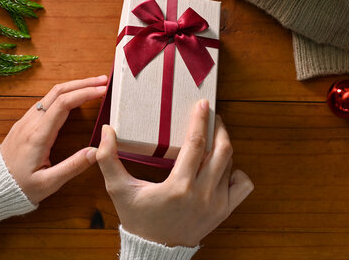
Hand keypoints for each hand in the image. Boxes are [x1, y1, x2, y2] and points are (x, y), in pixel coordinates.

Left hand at [0, 75, 107, 203]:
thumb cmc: (20, 188)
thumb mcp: (49, 183)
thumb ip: (73, 166)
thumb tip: (97, 151)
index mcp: (38, 135)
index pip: (64, 104)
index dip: (85, 93)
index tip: (102, 90)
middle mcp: (31, 122)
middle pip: (58, 92)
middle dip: (82, 83)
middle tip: (103, 81)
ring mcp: (26, 120)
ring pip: (51, 94)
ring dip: (74, 87)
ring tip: (93, 86)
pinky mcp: (24, 123)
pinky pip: (46, 101)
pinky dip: (64, 94)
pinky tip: (74, 97)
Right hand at [97, 99, 253, 246]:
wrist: (155, 250)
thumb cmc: (138, 218)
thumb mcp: (119, 190)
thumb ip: (108, 159)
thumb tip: (106, 131)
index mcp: (179, 186)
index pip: (196, 144)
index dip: (200, 120)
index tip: (203, 104)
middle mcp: (203, 194)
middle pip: (222, 150)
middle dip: (218, 128)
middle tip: (211, 116)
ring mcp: (217, 204)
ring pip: (231, 164)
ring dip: (224, 146)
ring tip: (214, 136)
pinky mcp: (224, 211)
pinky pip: (242, 185)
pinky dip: (237, 171)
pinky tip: (223, 166)